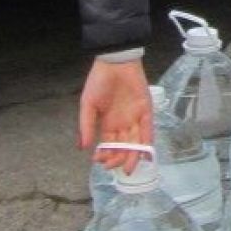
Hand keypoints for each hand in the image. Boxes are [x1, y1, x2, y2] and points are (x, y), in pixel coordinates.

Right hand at [79, 58, 152, 174]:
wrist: (115, 63)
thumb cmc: (99, 82)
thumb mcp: (88, 105)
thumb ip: (87, 126)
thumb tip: (82, 147)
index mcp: (108, 124)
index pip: (109, 145)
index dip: (105, 155)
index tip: (99, 161)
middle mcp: (123, 124)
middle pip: (123, 147)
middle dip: (119, 159)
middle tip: (114, 166)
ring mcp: (135, 118)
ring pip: (136, 141)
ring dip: (133, 155)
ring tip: (128, 167)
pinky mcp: (146, 110)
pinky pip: (148, 128)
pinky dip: (146, 141)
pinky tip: (144, 153)